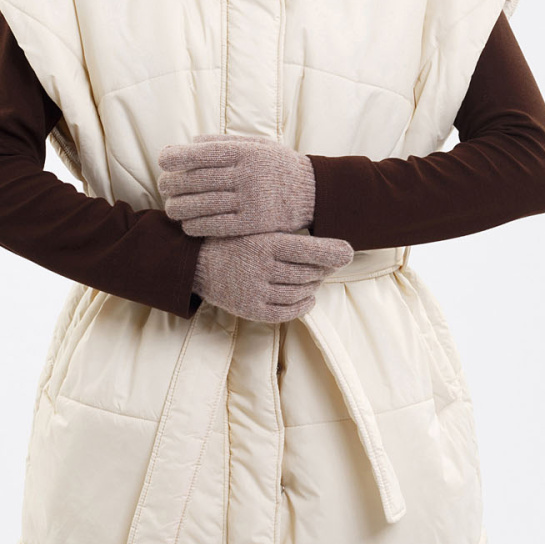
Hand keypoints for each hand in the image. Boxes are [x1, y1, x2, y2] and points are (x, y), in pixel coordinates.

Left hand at [158, 133, 315, 236]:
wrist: (313, 193)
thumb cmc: (278, 166)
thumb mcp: (259, 145)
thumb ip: (225, 141)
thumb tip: (191, 140)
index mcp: (246, 152)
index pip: (203, 153)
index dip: (178, 157)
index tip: (162, 160)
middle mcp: (247, 174)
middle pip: (198, 180)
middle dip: (173, 183)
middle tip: (163, 187)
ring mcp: (250, 200)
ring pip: (203, 205)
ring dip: (180, 207)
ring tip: (171, 208)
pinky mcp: (253, 223)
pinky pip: (216, 226)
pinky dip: (196, 226)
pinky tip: (187, 225)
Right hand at [193, 230, 353, 323]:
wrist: (196, 263)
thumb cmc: (235, 242)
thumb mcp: (259, 230)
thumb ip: (290, 238)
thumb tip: (334, 249)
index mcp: (264, 243)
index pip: (308, 250)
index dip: (332, 252)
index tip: (348, 252)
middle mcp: (260, 268)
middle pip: (308, 273)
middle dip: (322, 270)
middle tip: (326, 265)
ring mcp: (255, 291)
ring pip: (300, 293)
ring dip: (313, 287)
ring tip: (314, 280)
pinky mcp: (250, 310)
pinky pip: (286, 313)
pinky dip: (302, 306)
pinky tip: (306, 299)